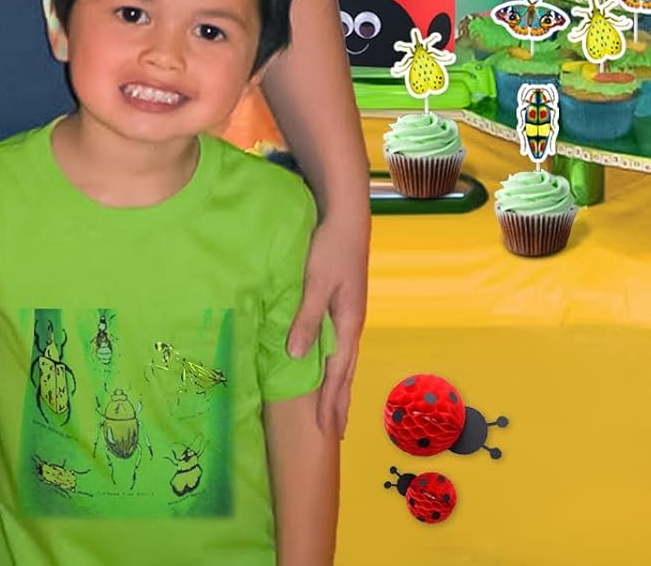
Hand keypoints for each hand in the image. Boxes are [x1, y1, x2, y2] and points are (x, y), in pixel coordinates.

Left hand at [286, 200, 368, 437]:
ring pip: (346, 358)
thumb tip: (297, 358)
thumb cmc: (330, 249)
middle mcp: (353, 322)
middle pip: (347, 370)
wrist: (348, 218)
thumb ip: (307, 319)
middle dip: (341, 401)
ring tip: (336, 406)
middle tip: (336, 431)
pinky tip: (330, 365)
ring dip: (340, 384)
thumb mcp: (316, 283)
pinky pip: (342, 344)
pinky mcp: (345, 303)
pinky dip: (337, 364)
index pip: (340, 371)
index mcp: (349, 322)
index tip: (329, 430)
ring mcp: (351, 313)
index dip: (333, 401)